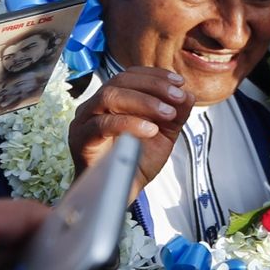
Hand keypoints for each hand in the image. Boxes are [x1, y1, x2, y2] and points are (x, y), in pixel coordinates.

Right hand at [66, 67, 193, 200]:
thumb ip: (175, 114)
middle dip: (153, 86)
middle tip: (177, 97)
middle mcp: (94, 106)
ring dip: (143, 101)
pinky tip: (150, 130)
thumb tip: (189, 94)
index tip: (179, 83)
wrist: (119, 194)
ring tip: (167, 113)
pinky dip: (129, 123)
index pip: (130, 76)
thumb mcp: (163, 135)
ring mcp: (84, 121)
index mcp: (112, 100)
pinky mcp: (81, 140)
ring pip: (109, 96)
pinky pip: (102, 124)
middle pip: (120, 81)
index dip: (155, 75)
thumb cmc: (135, 162)